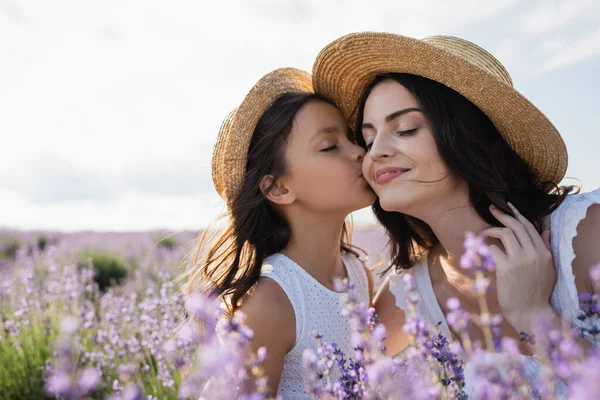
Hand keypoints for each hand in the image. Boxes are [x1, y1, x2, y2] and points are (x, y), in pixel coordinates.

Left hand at [482, 203, 555, 332]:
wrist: (530, 313)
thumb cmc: (537, 292)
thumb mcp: (548, 269)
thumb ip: (546, 248)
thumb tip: (545, 231)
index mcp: (544, 253)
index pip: (529, 226)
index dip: (516, 214)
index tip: (507, 206)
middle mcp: (534, 253)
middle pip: (516, 225)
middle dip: (502, 214)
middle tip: (491, 208)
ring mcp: (520, 260)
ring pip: (505, 233)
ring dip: (491, 230)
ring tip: (483, 233)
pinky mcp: (506, 268)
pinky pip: (493, 249)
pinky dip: (486, 247)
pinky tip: (483, 251)